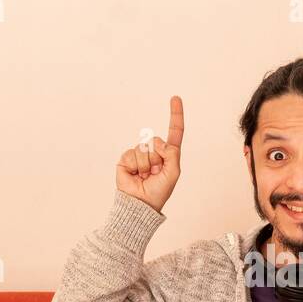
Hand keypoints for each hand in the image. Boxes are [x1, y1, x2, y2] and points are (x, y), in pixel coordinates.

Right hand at [117, 95, 183, 212]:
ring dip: (146, 164)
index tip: (175, 97)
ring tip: (144, 176)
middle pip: (156, 141)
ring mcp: (139, 155)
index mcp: (168, 154)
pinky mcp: (126, 159)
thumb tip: (159, 141)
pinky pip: (132, 153)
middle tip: (154, 173)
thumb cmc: (158, 191)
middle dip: (156, 158)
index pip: (174, 132)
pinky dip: (135, 165)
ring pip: (143, 148)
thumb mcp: (173, 173)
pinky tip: (135, 174)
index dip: (175, 115)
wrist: (140, 204)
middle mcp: (154, 152)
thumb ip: (172, 154)